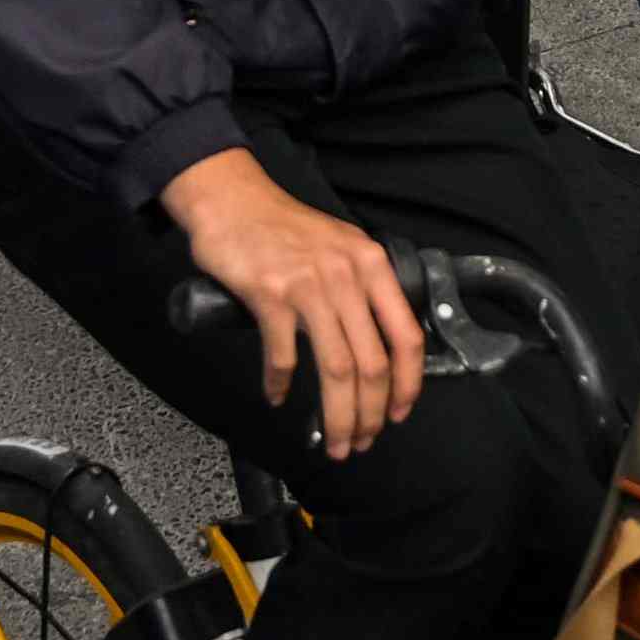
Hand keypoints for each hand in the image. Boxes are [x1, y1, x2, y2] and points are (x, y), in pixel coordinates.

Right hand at [158, 151, 425, 456]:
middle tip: (361, 441)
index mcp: (371, 265)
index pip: (407, 336)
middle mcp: (346, 276)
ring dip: (337, 416)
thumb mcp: (340, 246)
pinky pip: (284, 355)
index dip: (408, 384)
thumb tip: (379, 345)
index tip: (400, 412)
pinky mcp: (270, 295)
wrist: (232, 199)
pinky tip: (278, 396)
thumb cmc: (283, 227)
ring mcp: (309, 286)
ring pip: (336, 369)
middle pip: (372, 364)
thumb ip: (363, 287)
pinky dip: (282, 384)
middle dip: (370, 415)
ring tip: (332, 440)